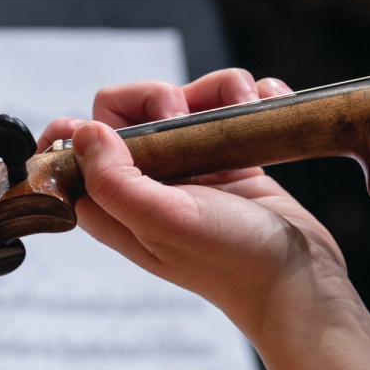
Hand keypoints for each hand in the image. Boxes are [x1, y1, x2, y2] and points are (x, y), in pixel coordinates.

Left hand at [37, 70, 347, 338]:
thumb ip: (114, 180)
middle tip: (184, 117)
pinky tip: (265, 108)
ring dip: (217, 91)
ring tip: (245, 108)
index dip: (75, 131)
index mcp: (112, 204)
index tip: (102, 125)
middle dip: (160, 97)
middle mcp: (143, 182)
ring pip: (183, 98)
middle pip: (128, 109)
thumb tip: (84, 132)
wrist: (299, 278)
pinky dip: (249, 98)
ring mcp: (186, 167)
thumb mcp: (162, 221)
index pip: (71, 153)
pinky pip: (226, 107)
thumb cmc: (229, 260)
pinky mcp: (226, 156)